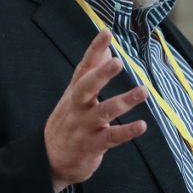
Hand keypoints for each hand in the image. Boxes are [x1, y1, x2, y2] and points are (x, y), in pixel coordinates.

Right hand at [44, 30, 147, 192]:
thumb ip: (91, 73)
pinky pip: (112, 137)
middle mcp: (77, 107)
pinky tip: (142, 126)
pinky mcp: (93, 145)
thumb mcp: (75, 96)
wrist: (49, 160)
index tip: (106, 33)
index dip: (94, 50)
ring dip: (124, 101)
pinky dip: (127, 131)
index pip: (84, 67)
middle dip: (101, 74)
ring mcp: (84, 126)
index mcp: (74, 92)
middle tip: (118, 62)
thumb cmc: (68, 121)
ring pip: (103, 112)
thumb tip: (107, 50)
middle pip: (87, 87)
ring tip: (143, 91)